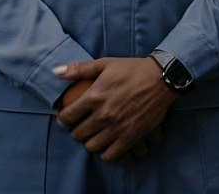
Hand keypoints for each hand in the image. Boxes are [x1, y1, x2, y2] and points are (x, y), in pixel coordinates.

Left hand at [53, 57, 175, 162]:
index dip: (63, 119)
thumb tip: (55, 72)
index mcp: (94, 97)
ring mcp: (118, 128)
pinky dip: (107, 153)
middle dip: (76, 132)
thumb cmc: (132, 69)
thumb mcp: (105, 64)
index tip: (67, 118)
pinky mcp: (132, 137)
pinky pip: (112, 155)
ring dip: (90, 142)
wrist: (162, 78)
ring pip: (92, 147)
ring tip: (95, 136)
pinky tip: (109, 145)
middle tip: (81, 127)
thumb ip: (79, 69)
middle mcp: (104, 115)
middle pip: (78, 135)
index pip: (68, 117)